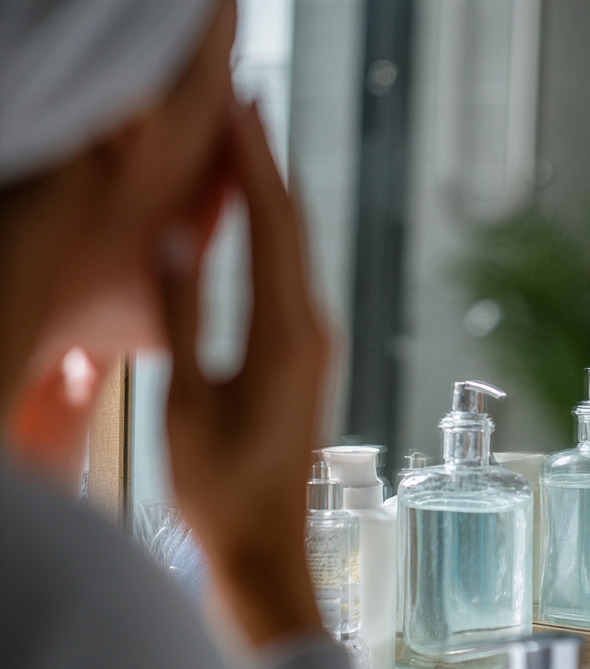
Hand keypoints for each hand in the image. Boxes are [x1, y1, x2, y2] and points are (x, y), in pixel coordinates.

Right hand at [158, 101, 330, 645]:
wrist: (268, 545)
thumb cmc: (221, 485)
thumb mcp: (184, 399)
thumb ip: (183, 316)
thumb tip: (177, 242)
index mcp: (284, 336)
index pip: (271, 227)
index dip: (254, 164)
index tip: (237, 112)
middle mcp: (314, 330)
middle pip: (293, 228)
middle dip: (268, 165)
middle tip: (244, 107)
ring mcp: (318, 343)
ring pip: (296, 250)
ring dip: (273, 196)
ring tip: (248, 146)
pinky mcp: (310, 357)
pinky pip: (294, 278)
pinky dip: (274, 237)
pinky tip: (255, 220)